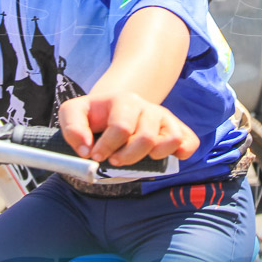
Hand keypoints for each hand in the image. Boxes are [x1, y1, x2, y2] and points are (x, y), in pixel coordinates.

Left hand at [58, 92, 198, 166]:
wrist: (116, 108)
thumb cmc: (95, 115)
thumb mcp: (73, 112)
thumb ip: (72, 128)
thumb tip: (86, 149)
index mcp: (123, 100)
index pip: (121, 127)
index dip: (106, 147)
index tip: (95, 156)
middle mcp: (147, 107)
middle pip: (145, 137)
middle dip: (127, 156)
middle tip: (114, 161)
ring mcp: (164, 118)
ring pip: (170, 139)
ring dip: (152, 156)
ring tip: (137, 159)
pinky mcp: (176, 129)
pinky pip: (188, 142)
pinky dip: (180, 153)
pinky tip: (161, 158)